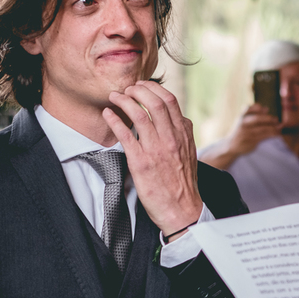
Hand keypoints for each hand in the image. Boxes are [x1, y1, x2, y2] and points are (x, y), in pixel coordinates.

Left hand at [103, 81, 202, 239]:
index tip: (142, 86)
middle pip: (154, 102)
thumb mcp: (190, 153)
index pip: (170, 101)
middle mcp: (171, 139)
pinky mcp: (141, 163)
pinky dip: (115, 120)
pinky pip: (126, 135)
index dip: (153, 88)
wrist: (182, 210)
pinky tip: (107, 114)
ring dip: (124, 101)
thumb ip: (184, 134)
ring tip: (115, 97)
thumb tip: (180, 117)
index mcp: (183, 135)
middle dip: (137, 90)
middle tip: (127, 89)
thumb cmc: (183, 183)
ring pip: (140, 115)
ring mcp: (156, 150)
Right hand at [225, 104, 280, 157]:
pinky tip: (277, 134)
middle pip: (257, 119)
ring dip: (273, 128)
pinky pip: (264, 137)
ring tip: (280, 126)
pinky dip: (272, 135)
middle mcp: (243, 124)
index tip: (266, 109)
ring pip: (262, 129)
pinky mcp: (251, 141)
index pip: (248, 109)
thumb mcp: (242, 120)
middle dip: (268, 119)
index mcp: (241, 117)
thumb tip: (266, 108)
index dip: (257, 108)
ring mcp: (247, 133)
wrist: (231, 145)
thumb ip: (253, 113)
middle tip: (276, 119)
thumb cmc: (240, 131)